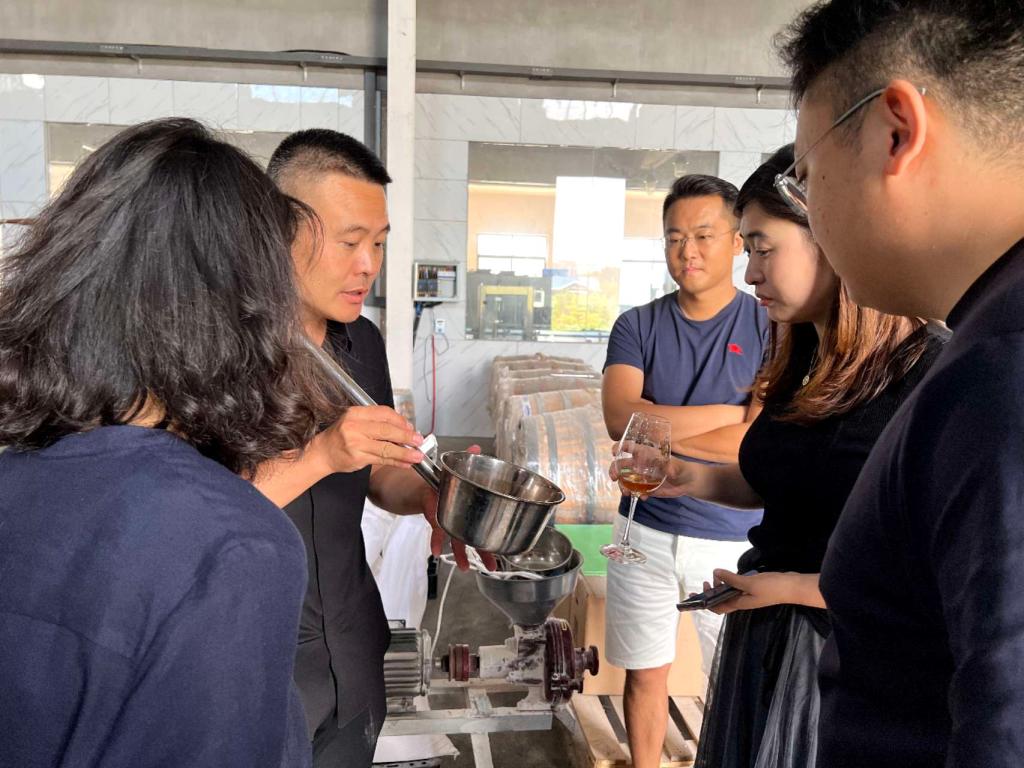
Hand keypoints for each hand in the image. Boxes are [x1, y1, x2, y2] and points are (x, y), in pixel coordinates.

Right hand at [313, 405, 423, 473]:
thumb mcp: (356, 421)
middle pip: (387, 430)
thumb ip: (377, 422)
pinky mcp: (358, 458)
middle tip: (419, 440)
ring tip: (417, 455)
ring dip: (405, 452)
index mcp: (356, 414)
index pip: (383, 413)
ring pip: (386, 447)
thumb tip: (404, 428)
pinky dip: (396, 462)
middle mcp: (355, 427)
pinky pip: (381, 460)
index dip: (400, 420)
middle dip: (406, 436)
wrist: (322, 453)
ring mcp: (356, 443)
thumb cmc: (341, 436)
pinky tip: (405, 463)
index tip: (410, 427)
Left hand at [421, 444, 497, 572]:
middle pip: (477, 535)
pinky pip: (437, 532)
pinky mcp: (436, 518)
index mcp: (472, 502)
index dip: (497, 530)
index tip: (504, 543)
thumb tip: (477, 447)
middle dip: (485, 551)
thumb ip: (468, 458)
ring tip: (466, 568)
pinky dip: (435, 541)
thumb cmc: (444, 477)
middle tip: (493, 565)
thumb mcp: (457, 466)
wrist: (421, 482)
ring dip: (462, 554)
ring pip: (459, 539)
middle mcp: (464, 514)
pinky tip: (435, 551)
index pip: (488, 516)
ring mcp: (451, 519)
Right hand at [609, 450, 695, 498]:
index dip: (619, 447)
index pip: (630, 447)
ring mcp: (641, 477)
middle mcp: (640, 465)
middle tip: (614, 478)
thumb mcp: (677, 466)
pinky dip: (636, 494)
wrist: (687, 482)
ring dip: (622, 485)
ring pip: (625, 479)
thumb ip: (671, 467)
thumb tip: (668, 468)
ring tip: (626, 493)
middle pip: (621, 464)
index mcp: (646, 454)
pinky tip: (643, 497)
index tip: (614, 452)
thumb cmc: (682, 468)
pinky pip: (635, 491)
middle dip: (614, 470)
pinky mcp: (645, 488)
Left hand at [698, 569, 802, 614]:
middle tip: (708, 580)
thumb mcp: (749, 583)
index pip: (718, 608)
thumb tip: (715, 573)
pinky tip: (730, 574)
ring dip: (721, 585)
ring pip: (729, 593)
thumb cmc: (772, 588)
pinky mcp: (754, 588)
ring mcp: (748, 595)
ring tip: (719, 574)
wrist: (792, 586)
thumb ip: (732, 579)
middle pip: (722, 600)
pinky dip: (731, 581)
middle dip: (712, 592)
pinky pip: (737, 587)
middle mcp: (742, 602)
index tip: (695, 595)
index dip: (705, 603)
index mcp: (739, 604)